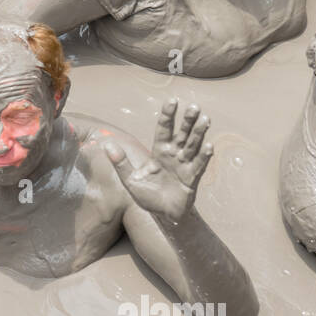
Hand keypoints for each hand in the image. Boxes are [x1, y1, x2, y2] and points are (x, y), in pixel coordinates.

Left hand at [104, 100, 212, 220]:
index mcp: (159, 152)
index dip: (168, 115)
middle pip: (182, 134)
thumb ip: (120, 162)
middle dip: (188, 121)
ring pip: (193, 146)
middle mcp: (174, 155)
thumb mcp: (130, 180)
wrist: (163, 215)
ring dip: (199, 133)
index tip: (172, 100)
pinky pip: (198, 165)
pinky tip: (208, 146)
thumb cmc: (147, 195)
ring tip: (206, 119)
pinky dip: (204, 156)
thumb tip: (107, 144)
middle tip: (194, 106)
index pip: (164, 129)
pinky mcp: (192, 178)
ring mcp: (185, 166)